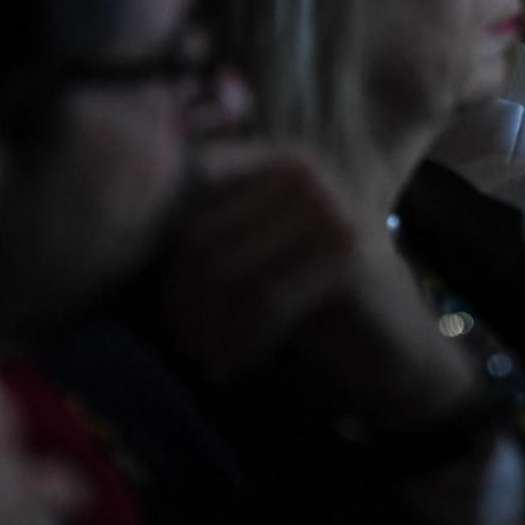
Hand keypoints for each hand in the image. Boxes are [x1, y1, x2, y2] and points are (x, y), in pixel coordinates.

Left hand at [160, 140, 476, 430]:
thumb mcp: (261, 257)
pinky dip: (241, 339)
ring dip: (207, 326)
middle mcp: (306, 170)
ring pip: (224, 268)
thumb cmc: (317, 306)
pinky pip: (263, 300)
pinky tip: (237, 364)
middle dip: (183, 299)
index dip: (165, 247)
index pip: (191, 183)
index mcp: (279, 160)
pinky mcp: (347, 255)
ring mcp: (331, 208)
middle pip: (199, 231)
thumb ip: (212, 230)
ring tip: (208, 355)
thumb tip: (125, 228)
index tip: (167, 303)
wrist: (399, 353)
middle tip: (187, 343)